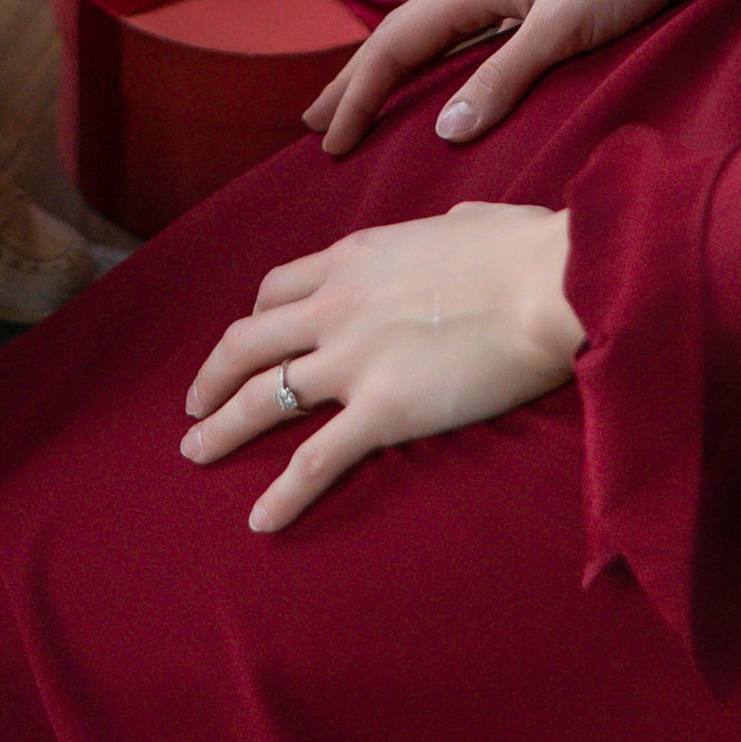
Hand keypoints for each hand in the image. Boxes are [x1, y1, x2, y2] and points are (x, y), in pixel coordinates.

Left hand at [181, 204, 584, 529]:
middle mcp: (335, 306)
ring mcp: (351, 360)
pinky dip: (282, 495)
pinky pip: (313, 460)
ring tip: (194, 455)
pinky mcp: (380, 412)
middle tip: (194, 405)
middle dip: (213, 376)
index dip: (255, 320)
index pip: (278, 290)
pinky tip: (261, 521)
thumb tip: (458, 228)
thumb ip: (448, 229)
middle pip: (247, 342)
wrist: (547, 284)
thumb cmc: (525, 250)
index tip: (249, 343)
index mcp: (354, 259)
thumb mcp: (470, 221)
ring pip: (262, 398)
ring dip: (222, 428)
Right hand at [305, 0, 670, 158]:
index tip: (331, 143)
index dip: (358, 97)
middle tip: (313, 123)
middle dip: (352, 81)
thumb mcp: (561, 30)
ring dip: (386, 68)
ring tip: (357, 100)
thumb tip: (443, 129)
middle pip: (396, 35)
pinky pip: (457, 30)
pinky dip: (429, 57)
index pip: (393, 48)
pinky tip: (434, 71)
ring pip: (425, 31)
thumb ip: (502, 78)